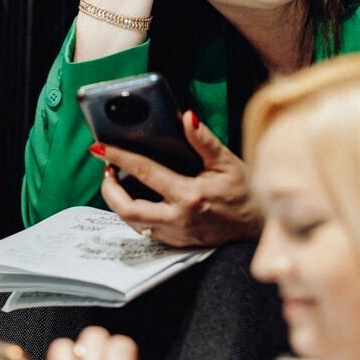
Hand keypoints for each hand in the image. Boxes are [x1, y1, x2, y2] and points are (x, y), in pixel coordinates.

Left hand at [95, 111, 261, 247]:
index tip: (101, 147)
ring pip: (133, 223)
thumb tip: (186, 117)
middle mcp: (179, 218)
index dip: (119, 157)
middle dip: (108, 189)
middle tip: (107, 170)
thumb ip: (203, 140)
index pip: (144, 172)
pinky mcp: (178, 242)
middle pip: (128, 209)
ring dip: (119, 203)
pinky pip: (147, 230)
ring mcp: (177, 233)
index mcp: (189, 195)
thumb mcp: (227, 161)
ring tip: (118, 182)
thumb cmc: (244, 192)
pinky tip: (138, 198)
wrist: (258, 226)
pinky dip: (135, 214)